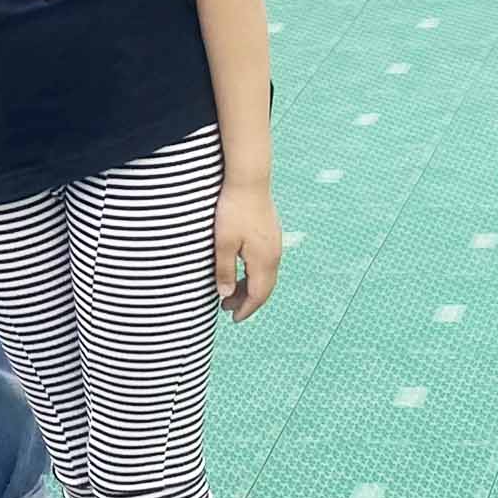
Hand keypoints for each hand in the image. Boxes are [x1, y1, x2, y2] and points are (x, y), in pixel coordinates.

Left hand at [217, 177, 283, 319]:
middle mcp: (274, 254)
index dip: (246, 309)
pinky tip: (242, 269)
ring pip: (266, 275)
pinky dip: (254, 273)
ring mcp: (275, 243)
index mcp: (264, 261)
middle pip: (264, 288)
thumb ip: (225, 271)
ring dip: (250, 286)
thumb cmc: (233, 210)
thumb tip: (226, 295)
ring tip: (231, 291)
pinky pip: (266, 262)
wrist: (249, 179)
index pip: (258, 295)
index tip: (232, 318)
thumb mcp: (223, 244)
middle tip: (227, 308)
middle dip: (247, 301)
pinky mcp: (271, 233)